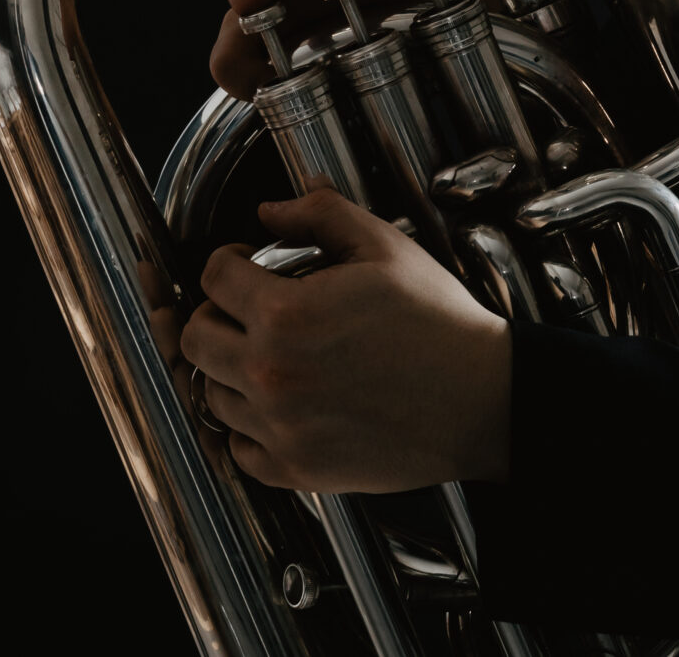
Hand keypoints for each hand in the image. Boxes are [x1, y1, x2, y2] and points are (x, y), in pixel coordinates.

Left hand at [182, 189, 513, 492]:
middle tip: (250, 310)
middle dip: (216, 312)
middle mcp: (272, 374)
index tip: (246, 264)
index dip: (228, 261)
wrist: (483, 399)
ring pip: (209, 392)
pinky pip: (237, 446)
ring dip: (230, 368)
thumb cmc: (439, 323)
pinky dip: (248, 424)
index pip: (212, 277)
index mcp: (287, 314)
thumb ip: (320, 215)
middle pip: (195, 338)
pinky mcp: (295, 468)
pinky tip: (282, 401)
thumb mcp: (385, 247)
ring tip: (271, 354)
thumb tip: (271, 209)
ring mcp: (280, 427)